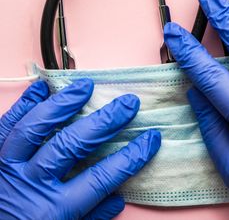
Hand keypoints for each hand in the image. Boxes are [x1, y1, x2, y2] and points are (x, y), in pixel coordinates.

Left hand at [0, 79, 159, 219]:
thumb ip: (91, 218)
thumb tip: (119, 197)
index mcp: (54, 211)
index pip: (101, 178)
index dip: (131, 157)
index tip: (150, 139)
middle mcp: (32, 184)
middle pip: (71, 145)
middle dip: (104, 121)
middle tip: (127, 103)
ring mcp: (8, 168)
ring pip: (35, 128)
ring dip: (62, 104)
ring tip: (84, 85)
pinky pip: (6, 126)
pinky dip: (23, 105)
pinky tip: (40, 88)